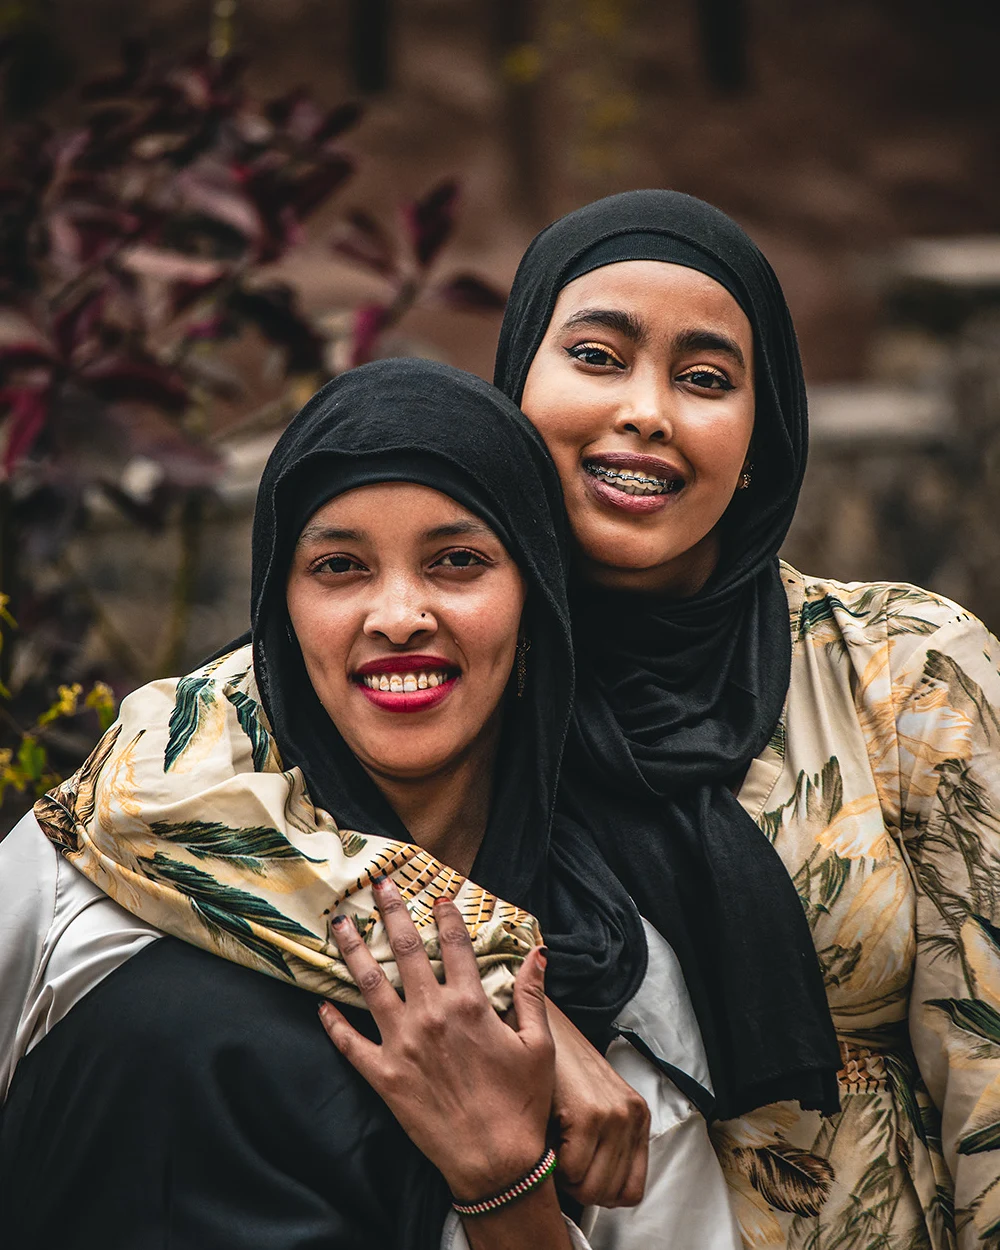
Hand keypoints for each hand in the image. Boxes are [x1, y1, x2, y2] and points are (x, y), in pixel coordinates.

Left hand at [318, 876, 555, 1202]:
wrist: (496, 1163)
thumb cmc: (522, 1104)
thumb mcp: (538, 1045)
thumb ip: (531, 994)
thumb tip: (538, 953)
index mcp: (470, 1003)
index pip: (456, 944)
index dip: (446, 915)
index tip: (437, 895)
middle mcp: (432, 1014)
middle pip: (407, 950)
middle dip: (391, 912)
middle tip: (378, 885)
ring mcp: (403, 1044)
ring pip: (370, 984)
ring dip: (353, 950)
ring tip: (339, 923)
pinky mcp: (383, 1076)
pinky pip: (350, 1043)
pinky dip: (332, 1022)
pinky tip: (320, 1003)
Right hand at [546, 1002, 649, 1207]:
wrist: (541, 1026)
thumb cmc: (559, 1069)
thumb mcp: (594, 1103)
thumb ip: (604, 1144)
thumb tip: (591, 1195)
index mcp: (637, 1117)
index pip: (631, 1191)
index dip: (599, 1193)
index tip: (578, 1176)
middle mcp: (632, 1117)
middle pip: (609, 1195)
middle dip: (578, 1188)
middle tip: (560, 1160)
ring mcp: (613, 1116)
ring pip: (591, 1190)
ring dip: (565, 1180)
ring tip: (553, 1150)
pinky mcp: (589, 1115)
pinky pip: (571, 1172)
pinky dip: (553, 1166)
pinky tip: (546, 1138)